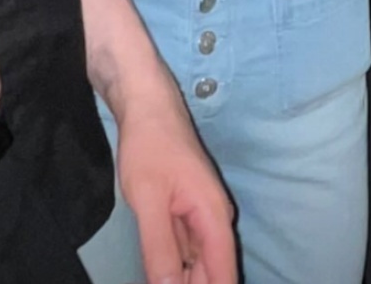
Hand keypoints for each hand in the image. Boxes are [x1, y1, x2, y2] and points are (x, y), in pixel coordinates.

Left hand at [116, 80, 237, 283]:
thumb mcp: (147, 200)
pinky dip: (175, 264)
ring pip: (198, 264)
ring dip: (183, 277)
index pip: (223, 277)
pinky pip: (187, 249)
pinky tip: (160, 271)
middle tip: (160, 283)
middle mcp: (215, 221)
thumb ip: (160, 249)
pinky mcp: (188, 212)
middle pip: (212, 273)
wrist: (146, 104)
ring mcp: (202, 216)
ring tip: (160, 277)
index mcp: (214, 218)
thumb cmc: (148, 145)